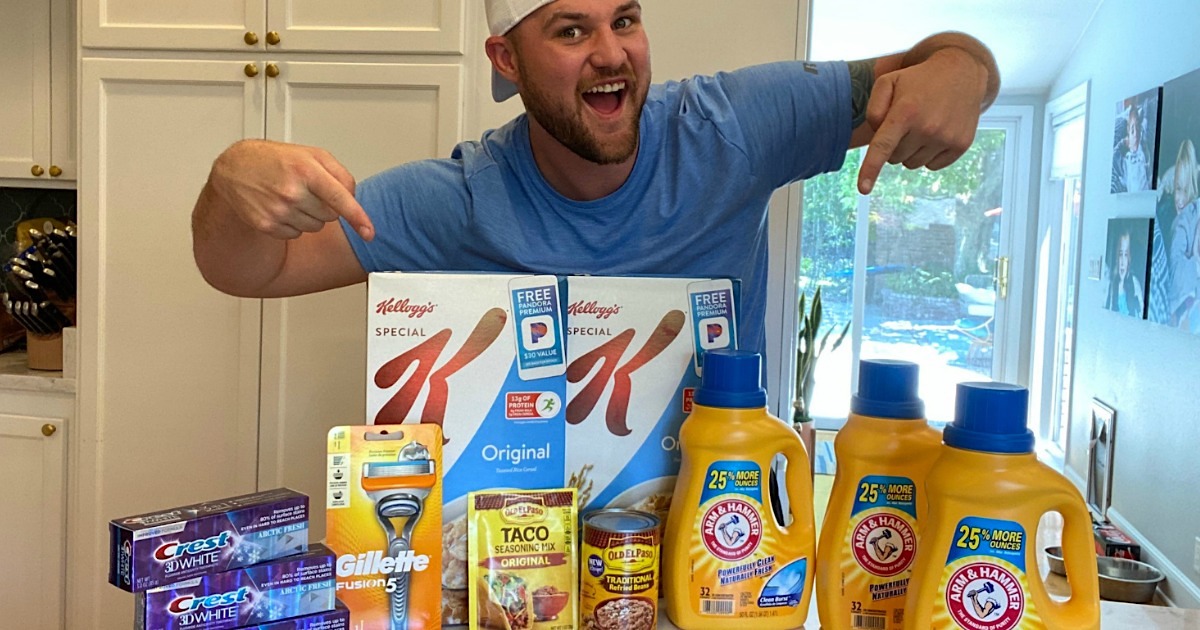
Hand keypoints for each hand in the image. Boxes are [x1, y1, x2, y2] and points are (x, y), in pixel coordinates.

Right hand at [207, 139, 373, 240]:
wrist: (235, 168)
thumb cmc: (276, 160)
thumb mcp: (312, 154)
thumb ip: (340, 174)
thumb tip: (353, 198)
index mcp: (306, 170)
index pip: (340, 198)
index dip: (358, 217)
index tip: (369, 232)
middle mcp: (292, 192)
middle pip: (331, 216)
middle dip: (325, 205)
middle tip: (306, 189)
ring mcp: (278, 210)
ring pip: (315, 227)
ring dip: (309, 216)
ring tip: (290, 196)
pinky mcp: (267, 225)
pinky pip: (296, 234)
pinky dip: (292, 224)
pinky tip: (279, 207)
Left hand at [858, 48, 988, 193]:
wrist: (962, 71)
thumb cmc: (918, 79)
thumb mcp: (888, 82)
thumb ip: (873, 109)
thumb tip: (877, 137)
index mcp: (906, 112)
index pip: (883, 146)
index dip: (871, 169)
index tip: (863, 189)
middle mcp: (927, 128)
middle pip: (894, 158)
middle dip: (894, 145)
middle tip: (906, 122)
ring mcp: (946, 138)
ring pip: (912, 164)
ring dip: (911, 151)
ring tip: (922, 125)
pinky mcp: (961, 145)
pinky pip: (932, 166)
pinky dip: (929, 154)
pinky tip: (936, 132)